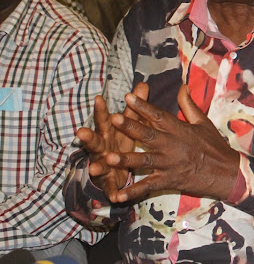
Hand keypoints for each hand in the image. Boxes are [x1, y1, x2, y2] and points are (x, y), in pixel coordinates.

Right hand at [75, 83, 148, 200]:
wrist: (114, 168)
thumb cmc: (120, 140)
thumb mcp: (128, 123)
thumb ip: (135, 106)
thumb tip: (142, 84)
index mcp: (108, 133)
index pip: (104, 119)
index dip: (101, 110)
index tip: (98, 99)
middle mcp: (102, 148)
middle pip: (94, 141)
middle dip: (88, 137)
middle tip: (81, 132)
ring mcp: (103, 165)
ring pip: (98, 165)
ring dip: (96, 166)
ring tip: (94, 167)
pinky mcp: (109, 182)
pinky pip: (110, 188)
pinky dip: (112, 192)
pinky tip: (116, 197)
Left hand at [106, 85, 239, 201]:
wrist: (226, 172)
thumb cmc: (215, 146)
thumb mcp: (204, 123)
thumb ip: (189, 105)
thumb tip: (181, 86)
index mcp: (180, 130)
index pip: (159, 115)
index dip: (143, 106)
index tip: (128, 97)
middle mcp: (173, 146)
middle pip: (148, 135)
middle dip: (130, 127)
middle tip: (114, 119)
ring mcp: (169, 164)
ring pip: (145, 160)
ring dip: (127, 160)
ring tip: (108, 157)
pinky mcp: (169, 181)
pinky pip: (148, 186)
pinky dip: (132, 192)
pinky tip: (117, 195)